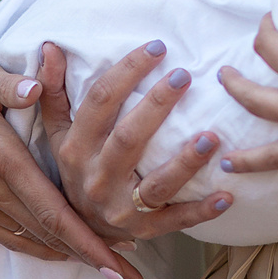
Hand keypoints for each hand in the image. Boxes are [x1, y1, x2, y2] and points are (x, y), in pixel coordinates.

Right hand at [0, 45, 139, 278]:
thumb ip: (11, 84)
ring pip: (25, 239)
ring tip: (103, 267)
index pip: (52, 210)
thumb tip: (39, 87)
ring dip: (64, 255)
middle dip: (89, 257)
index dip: (88, 241)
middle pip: (46, 234)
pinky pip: (1, 236)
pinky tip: (55, 251)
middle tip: (128, 276)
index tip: (118, 263)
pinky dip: (32, 246)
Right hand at [41, 40, 233, 242]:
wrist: (78, 231)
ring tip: (212, 137)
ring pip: (155, 184)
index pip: (100, 101)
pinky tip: (226, 196)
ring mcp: (120, 207)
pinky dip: (201, 210)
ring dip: (185, 163)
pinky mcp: (144, 230)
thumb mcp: (58, 133)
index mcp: (77, 148)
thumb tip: (51, 47)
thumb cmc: (77, 169)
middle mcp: (96, 177)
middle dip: (157, 105)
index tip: (157, 47)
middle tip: (184, 75)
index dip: (127, 70)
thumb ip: (53, 92)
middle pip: (128, 138)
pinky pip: (175, 221)